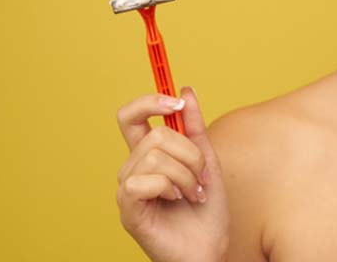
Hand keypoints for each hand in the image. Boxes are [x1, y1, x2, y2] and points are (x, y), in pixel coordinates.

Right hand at [115, 86, 229, 261]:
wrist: (209, 248)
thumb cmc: (206, 211)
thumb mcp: (207, 160)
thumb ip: (194, 127)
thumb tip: (186, 91)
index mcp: (148, 155)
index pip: (131, 117)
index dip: (149, 101)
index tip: (176, 102)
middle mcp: (132, 169)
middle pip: (156, 134)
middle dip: (190, 153)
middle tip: (201, 176)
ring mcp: (127, 189)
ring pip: (156, 155)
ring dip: (187, 175)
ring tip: (193, 193)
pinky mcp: (128, 209)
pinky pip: (145, 180)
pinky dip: (171, 187)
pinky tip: (177, 201)